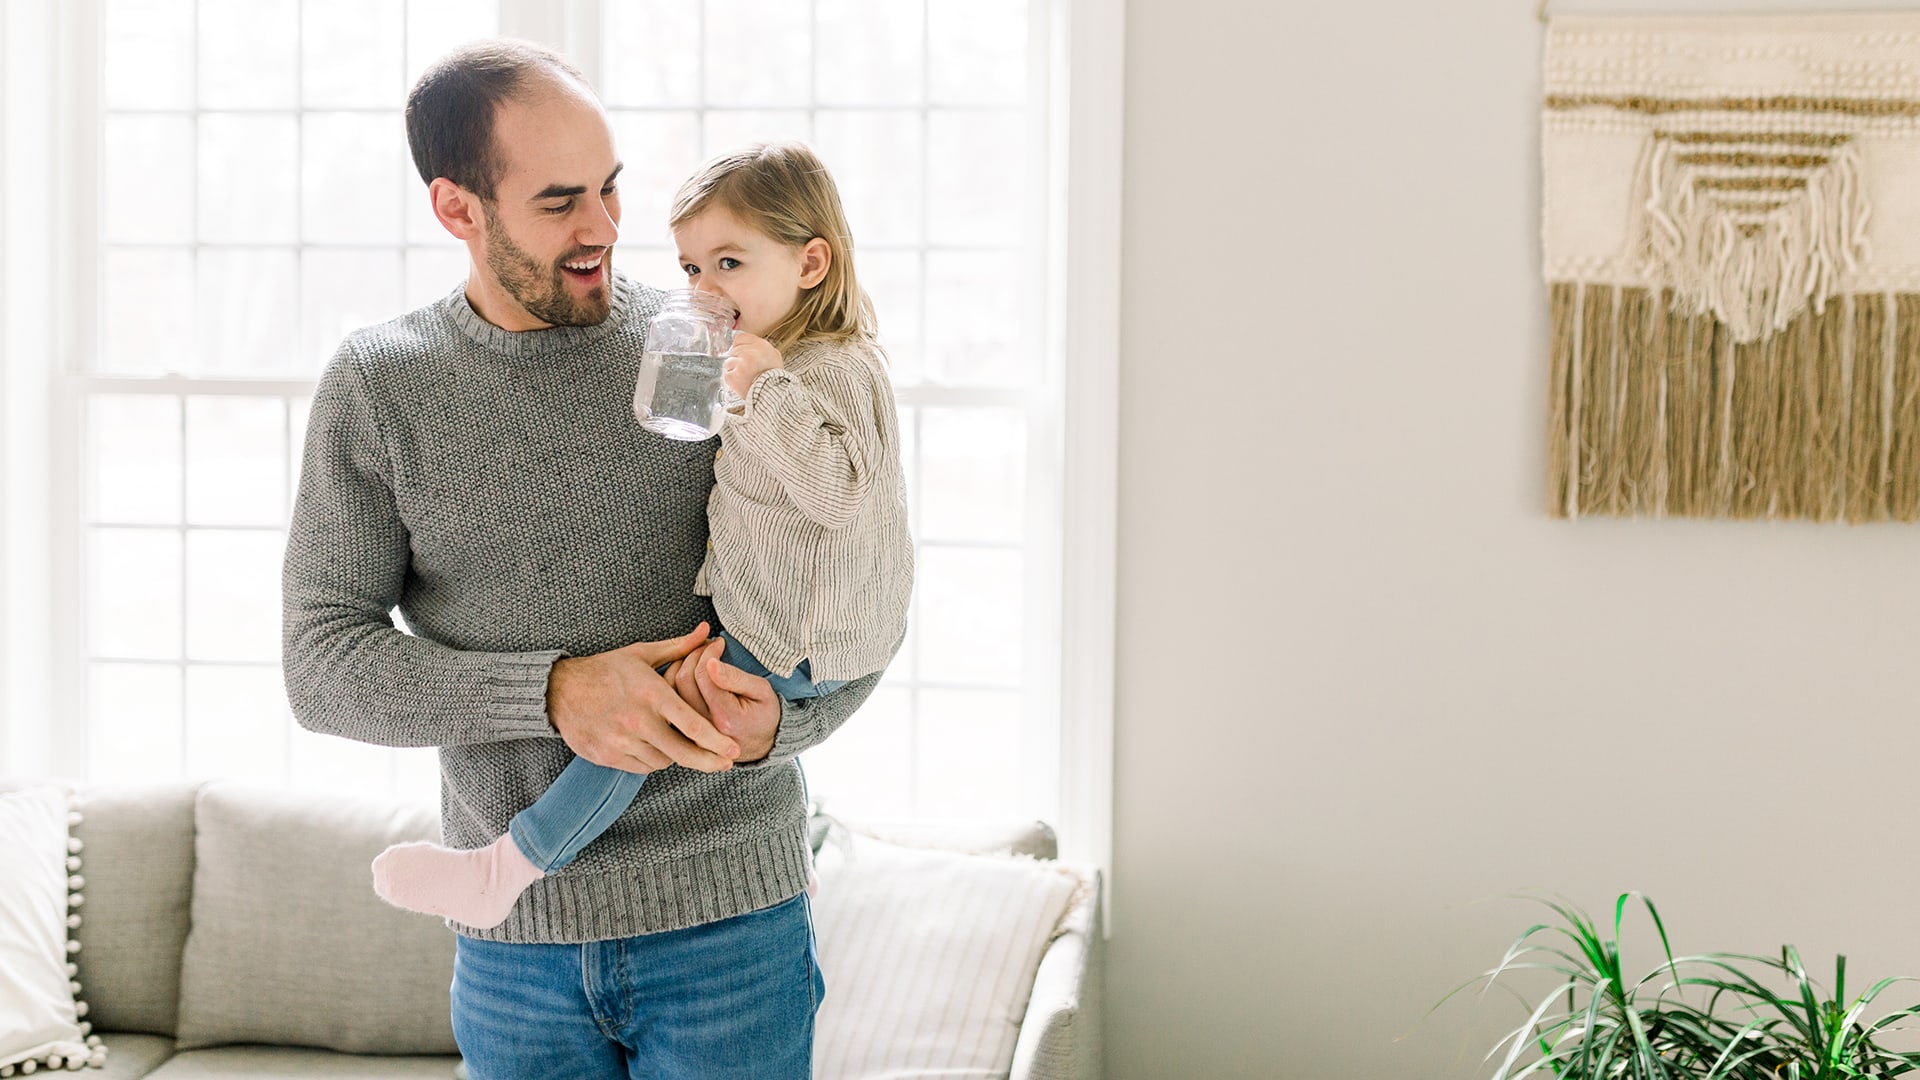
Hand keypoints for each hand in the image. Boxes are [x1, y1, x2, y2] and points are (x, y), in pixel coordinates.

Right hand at [545, 624, 741, 774]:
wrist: (559, 691)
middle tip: (726, 766)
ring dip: (676, 757)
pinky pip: (642, 767)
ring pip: (663, 761)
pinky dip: (653, 761)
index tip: (734, 750)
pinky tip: (656, 748)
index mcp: (651, 694)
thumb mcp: (642, 654)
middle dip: (708, 762)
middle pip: (682, 752)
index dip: (716, 741)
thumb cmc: (606, 670)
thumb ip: (680, 648)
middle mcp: (638, 721)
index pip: (691, 724)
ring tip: (681, 745)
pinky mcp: (608, 756)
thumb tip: (709, 632)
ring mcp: (622, 741)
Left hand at [664, 637, 779, 762]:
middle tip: (706, 645)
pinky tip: (689, 671)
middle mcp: (703, 727)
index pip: (703, 674)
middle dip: (693, 654)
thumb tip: (710, 663)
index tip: (718, 642)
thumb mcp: (761, 691)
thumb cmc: (764, 714)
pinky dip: (675, 680)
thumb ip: (735, 678)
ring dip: (681, 664)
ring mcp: (690, 731)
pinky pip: (671, 701)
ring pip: (672, 689)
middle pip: (683, 680)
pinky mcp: (683, 731)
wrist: (763, 744)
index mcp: (725, 717)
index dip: (707, 652)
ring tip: (698, 655)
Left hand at [723, 332, 782, 399]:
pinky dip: (732, 380)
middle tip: (747, 370)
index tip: (742, 355)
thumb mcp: (775, 357)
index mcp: (761, 346)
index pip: (740, 338)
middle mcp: (750, 353)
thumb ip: (763, 349)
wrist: (772, 395)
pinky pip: (727, 375)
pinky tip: (741, 384)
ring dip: (733, 370)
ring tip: (745, 378)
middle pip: (733, 351)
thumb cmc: (775, 378)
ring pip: (728, 363)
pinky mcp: (733, 376)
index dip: (740, 346)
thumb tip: (752, 346)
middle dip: (738, 360)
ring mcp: (740, 364)